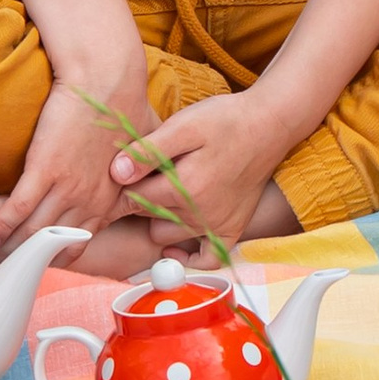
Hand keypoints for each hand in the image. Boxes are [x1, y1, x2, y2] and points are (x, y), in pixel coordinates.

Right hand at [0, 70, 149, 263]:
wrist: (106, 79)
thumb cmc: (126, 103)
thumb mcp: (144, 147)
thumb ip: (140, 166)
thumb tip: (146, 170)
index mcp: (112, 197)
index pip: (83, 239)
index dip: (60, 255)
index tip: (42, 262)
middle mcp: (90, 200)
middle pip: (55, 242)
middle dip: (30, 259)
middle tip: (9, 268)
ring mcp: (67, 187)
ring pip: (35, 230)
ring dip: (13, 247)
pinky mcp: (44, 168)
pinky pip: (19, 206)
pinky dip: (2, 224)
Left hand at [109, 90, 285, 248]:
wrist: (267, 125)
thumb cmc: (223, 121)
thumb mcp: (183, 126)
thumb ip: (149, 151)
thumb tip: (116, 173)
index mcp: (183, 187)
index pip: (132, 199)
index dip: (117, 188)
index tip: (110, 180)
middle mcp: (199, 214)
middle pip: (146, 218)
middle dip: (135, 201)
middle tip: (138, 178)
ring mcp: (217, 225)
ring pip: (166, 236)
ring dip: (156, 220)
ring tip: (158, 193)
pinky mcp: (232, 229)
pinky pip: (206, 258)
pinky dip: (188, 253)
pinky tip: (177, 238)